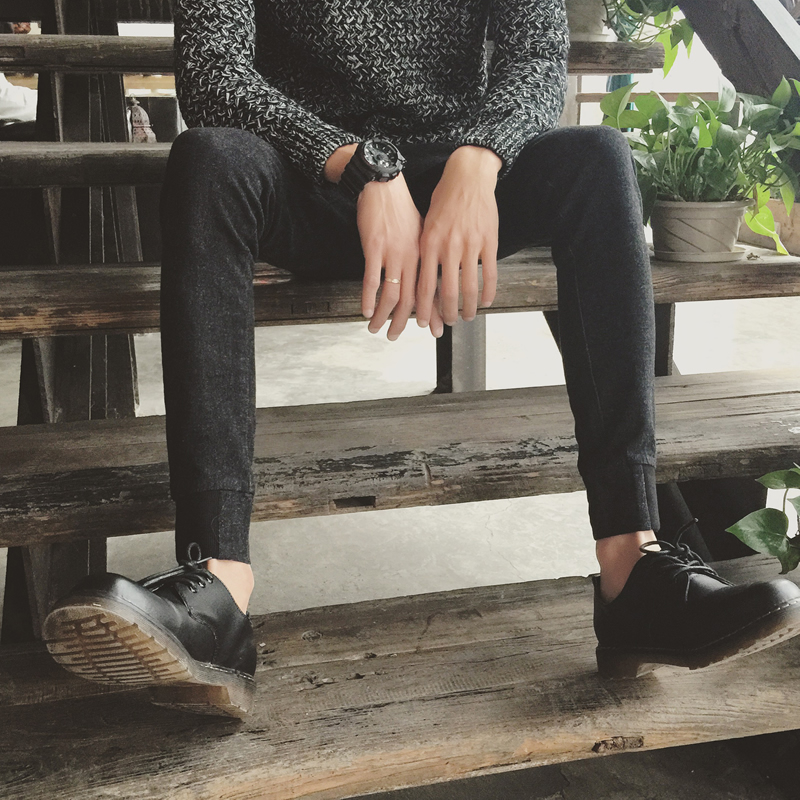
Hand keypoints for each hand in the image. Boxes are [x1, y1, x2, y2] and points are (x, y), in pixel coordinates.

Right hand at [358, 175, 441, 339]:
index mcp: (425, 254)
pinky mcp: (374, 247)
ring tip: (377, 329)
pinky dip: (369, 298)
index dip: (431, 312)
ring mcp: (392, 252)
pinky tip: (366, 310)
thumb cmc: (400, 208)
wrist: (384, 184)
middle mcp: (412, 256)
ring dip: (384, 316)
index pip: (431, 289)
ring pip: (392, 294)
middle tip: (397, 336)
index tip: (431, 328)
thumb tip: (426, 276)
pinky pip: (372, 279)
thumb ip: (423, 256)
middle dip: (405, 322)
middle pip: (412, 298)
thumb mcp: (421, 232)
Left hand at [416, 146, 500, 326]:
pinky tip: (487, 301)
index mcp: (429, 243)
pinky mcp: (489, 241)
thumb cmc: (444, 199)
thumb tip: (423, 277)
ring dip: (468, 307)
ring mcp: (470, 245)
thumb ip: (425, 250)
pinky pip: (490, 273)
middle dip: (447, 314)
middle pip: (446, 291)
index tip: (424, 322)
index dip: (424, 308)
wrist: (467, 175)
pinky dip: (489, 291)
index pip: (424, 285)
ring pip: (469, 287)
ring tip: (468, 317)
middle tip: (448, 325)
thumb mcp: (426, 223)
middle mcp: (448, 246)